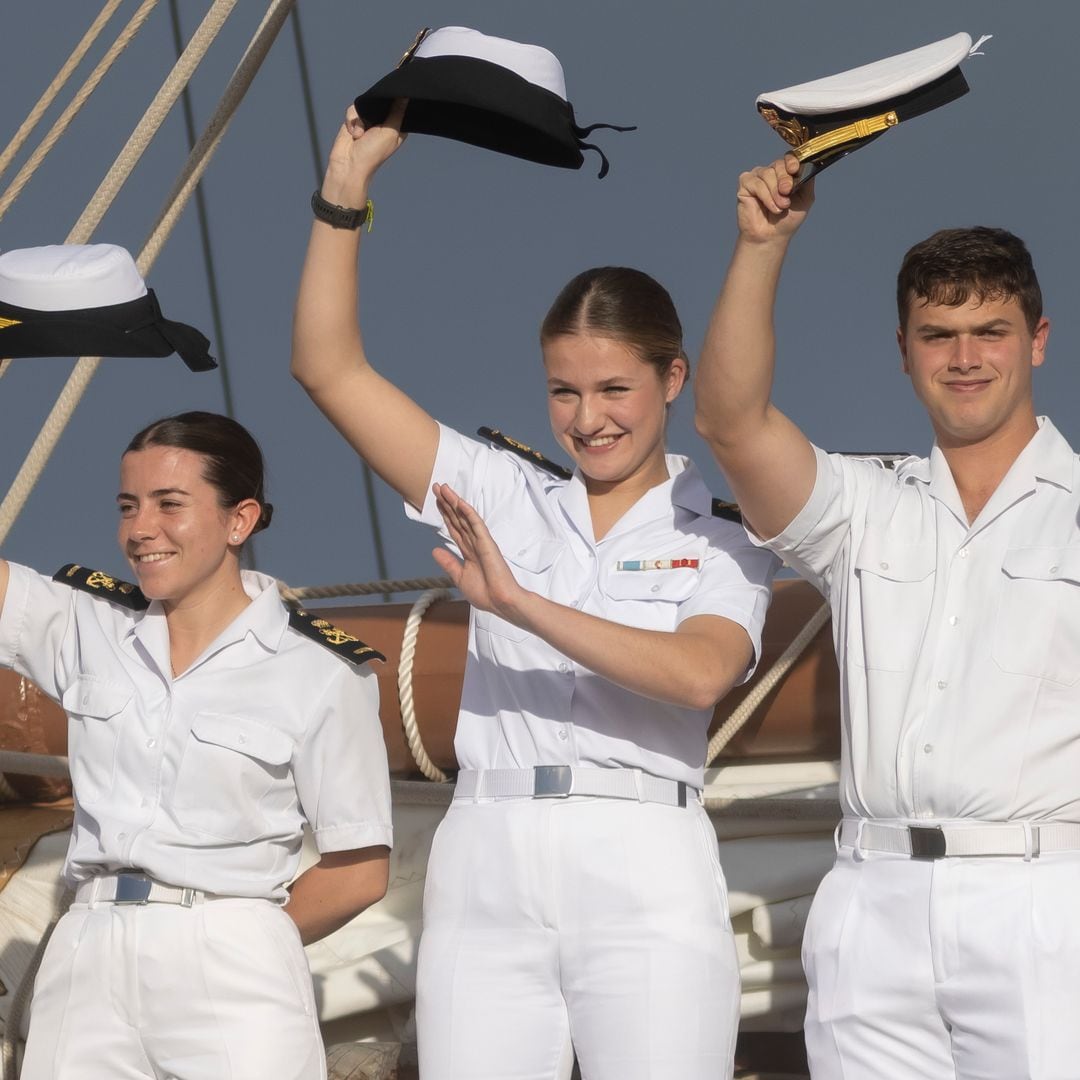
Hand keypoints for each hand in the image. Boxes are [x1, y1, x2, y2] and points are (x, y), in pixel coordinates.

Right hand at [321, 99, 407, 207]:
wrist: (348, 164)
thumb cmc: (372, 154)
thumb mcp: (390, 132)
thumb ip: (397, 113)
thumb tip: (405, 96)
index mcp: (397, 127)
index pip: (400, 107)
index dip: (398, 101)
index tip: (394, 98)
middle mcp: (383, 123)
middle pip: (381, 101)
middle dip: (375, 107)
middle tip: (373, 119)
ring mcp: (369, 121)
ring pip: (365, 104)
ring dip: (360, 118)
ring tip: (361, 134)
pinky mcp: (355, 121)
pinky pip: (353, 110)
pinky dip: (352, 121)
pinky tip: (354, 134)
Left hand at [431, 484, 526, 619]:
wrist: (499, 602)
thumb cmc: (485, 592)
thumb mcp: (460, 577)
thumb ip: (448, 562)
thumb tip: (435, 550)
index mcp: (468, 551)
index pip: (454, 528)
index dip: (445, 514)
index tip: (436, 501)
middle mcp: (473, 543)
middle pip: (457, 519)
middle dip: (447, 503)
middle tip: (436, 487)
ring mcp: (481, 542)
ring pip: (465, 518)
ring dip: (455, 503)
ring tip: (444, 488)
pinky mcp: (487, 543)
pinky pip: (476, 525)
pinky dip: (468, 513)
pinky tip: (460, 502)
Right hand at [736, 154, 814, 243]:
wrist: (771, 237)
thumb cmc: (787, 219)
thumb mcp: (805, 198)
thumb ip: (808, 180)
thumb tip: (809, 163)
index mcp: (785, 172)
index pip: (789, 158)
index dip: (791, 161)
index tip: (794, 169)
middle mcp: (770, 172)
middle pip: (778, 164)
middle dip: (785, 179)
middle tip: (787, 193)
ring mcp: (757, 177)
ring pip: (767, 173)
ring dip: (775, 192)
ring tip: (780, 207)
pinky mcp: (745, 184)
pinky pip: (756, 183)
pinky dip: (765, 195)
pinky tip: (771, 207)